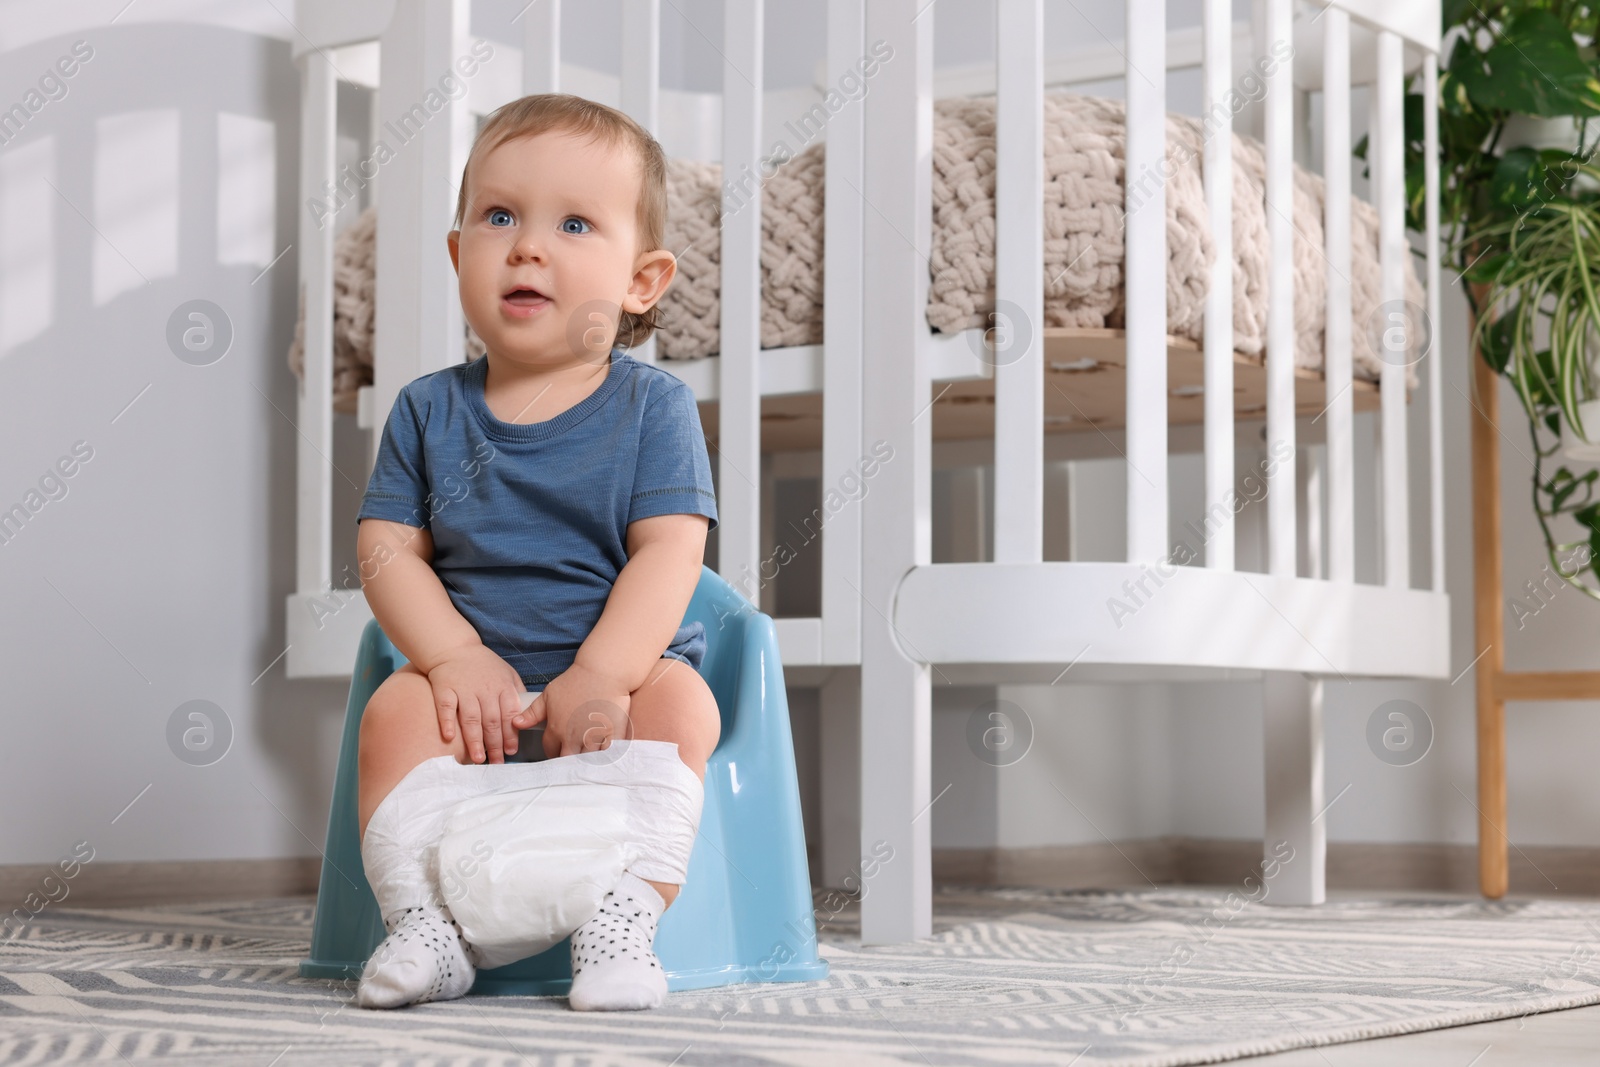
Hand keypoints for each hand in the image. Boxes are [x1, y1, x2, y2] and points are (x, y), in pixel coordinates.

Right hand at [424, 643, 526, 762]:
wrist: (455, 648)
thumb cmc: (484, 665)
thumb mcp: (507, 673)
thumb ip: (517, 693)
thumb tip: (526, 716)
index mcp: (503, 686)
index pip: (510, 714)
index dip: (511, 734)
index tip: (511, 751)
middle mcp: (484, 688)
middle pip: (491, 720)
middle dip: (495, 744)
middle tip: (497, 763)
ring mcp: (464, 689)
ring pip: (471, 718)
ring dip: (475, 740)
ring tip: (479, 759)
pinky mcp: (445, 688)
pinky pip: (446, 708)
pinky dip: (447, 722)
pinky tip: (449, 738)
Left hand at [510, 660, 631, 758]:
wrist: (603, 672)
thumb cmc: (576, 681)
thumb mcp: (549, 695)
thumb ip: (532, 712)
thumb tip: (516, 724)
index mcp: (557, 729)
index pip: (550, 750)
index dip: (552, 750)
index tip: (557, 748)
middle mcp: (573, 738)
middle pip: (566, 761)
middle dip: (566, 761)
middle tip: (570, 757)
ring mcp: (593, 738)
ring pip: (586, 762)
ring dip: (585, 761)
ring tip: (586, 759)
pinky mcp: (612, 736)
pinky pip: (607, 756)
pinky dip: (605, 758)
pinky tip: (604, 756)